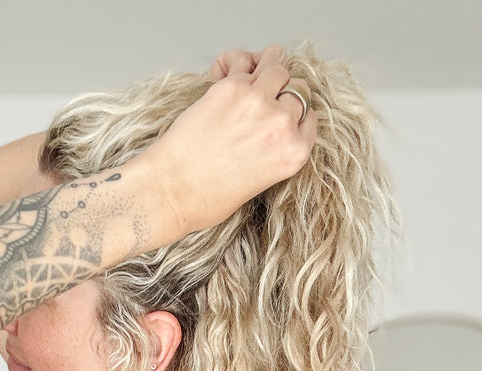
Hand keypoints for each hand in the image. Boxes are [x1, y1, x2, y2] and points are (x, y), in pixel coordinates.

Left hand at [146, 46, 316, 236]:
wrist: (172, 191)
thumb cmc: (208, 197)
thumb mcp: (259, 183)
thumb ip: (275, 152)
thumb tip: (273, 126)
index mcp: (294, 153)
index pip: (309, 117)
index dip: (293, 115)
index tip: (280, 115)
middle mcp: (282, 125)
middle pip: (297, 90)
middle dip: (282, 94)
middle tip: (262, 102)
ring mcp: (258, 102)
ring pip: (276, 67)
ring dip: (265, 73)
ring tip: (250, 83)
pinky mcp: (231, 87)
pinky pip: (244, 62)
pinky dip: (237, 65)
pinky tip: (226, 74)